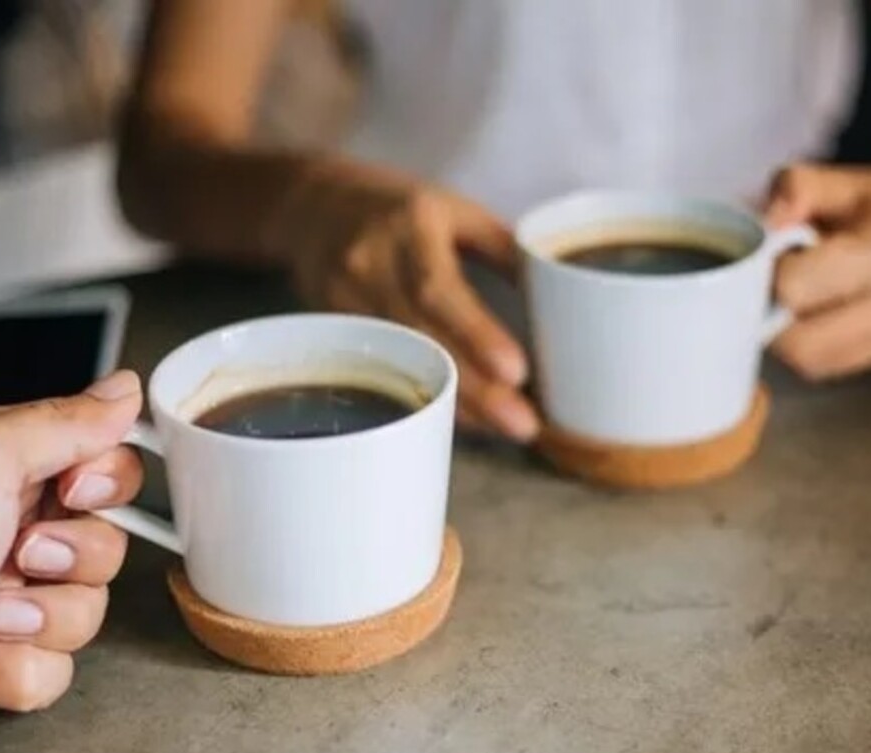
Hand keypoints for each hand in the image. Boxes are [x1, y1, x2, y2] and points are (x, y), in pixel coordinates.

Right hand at [282, 159, 538, 440]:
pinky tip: (460, 418)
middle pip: (421, 338)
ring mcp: (342, 299)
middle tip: (522, 424)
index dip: (476, 334)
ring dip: (455, 402)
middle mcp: (369, 262)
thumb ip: (503, 250)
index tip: (517, 372)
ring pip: (401, 364)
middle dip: (475, 388)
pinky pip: (381, 372)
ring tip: (503, 428)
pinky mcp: (331, 328)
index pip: (439, 288)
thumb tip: (560, 298)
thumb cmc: (400, 208)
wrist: (311, 206)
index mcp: (410, 225)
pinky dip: (425, 397)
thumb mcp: (454, 210)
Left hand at [765, 158, 870, 379]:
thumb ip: (794, 190)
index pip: (794, 288)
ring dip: (789, 338)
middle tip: (773, 290)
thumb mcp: (835, 179)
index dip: (767, 275)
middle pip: (801, 343)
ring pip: (813, 364)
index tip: (771, 259)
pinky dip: (812, 348)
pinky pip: (833, 367)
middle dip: (772, 318)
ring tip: (797, 301)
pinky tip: (818, 316)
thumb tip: (763, 226)